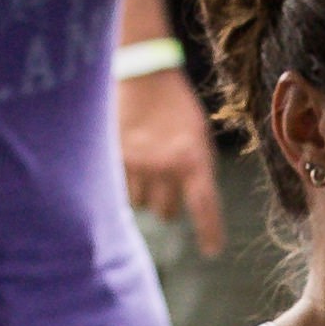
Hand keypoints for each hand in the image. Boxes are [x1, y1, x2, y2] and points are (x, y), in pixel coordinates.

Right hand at [119, 67, 221, 247]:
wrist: (144, 74)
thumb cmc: (176, 106)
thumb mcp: (198, 135)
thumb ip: (196, 169)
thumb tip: (192, 201)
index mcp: (194, 159)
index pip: (204, 206)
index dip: (209, 232)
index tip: (211, 251)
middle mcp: (166, 167)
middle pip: (167, 212)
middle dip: (167, 202)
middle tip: (164, 179)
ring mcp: (138, 165)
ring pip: (141, 203)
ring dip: (144, 191)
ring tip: (145, 163)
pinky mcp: (114, 160)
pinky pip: (120, 189)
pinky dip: (125, 181)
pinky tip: (129, 159)